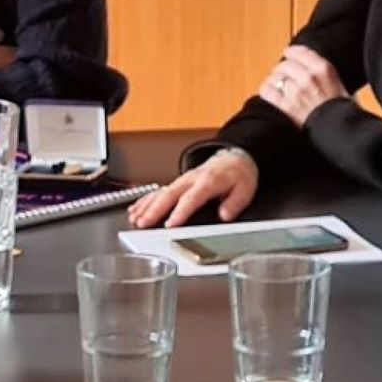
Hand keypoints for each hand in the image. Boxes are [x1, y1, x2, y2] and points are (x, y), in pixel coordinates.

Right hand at [129, 149, 258, 227]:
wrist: (233, 158)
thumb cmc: (237, 175)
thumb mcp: (245, 189)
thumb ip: (234, 203)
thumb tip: (225, 215)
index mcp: (209, 181)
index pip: (192, 197)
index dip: (180, 211)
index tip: (171, 223)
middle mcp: (192, 179)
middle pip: (170, 194)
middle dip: (155, 209)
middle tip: (145, 223)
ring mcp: (182, 180)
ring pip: (161, 192)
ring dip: (147, 206)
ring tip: (136, 219)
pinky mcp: (177, 183)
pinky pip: (158, 191)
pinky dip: (146, 200)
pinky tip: (136, 209)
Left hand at [256, 46, 347, 126]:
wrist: (340, 129)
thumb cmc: (343, 109)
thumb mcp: (340, 82)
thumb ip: (325, 73)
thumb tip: (314, 68)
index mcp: (323, 68)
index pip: (300, 51)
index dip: (291, 52)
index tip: (288, 53)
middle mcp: (308, 76)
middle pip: (285, 64)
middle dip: (283, 69)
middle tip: (283, 74)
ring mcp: (296, 91)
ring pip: (275, 76)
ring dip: (274, 79)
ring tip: (277, 84)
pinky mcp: (286, 106)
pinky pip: (267, 90)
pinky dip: (267, 89)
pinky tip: (270, 91)